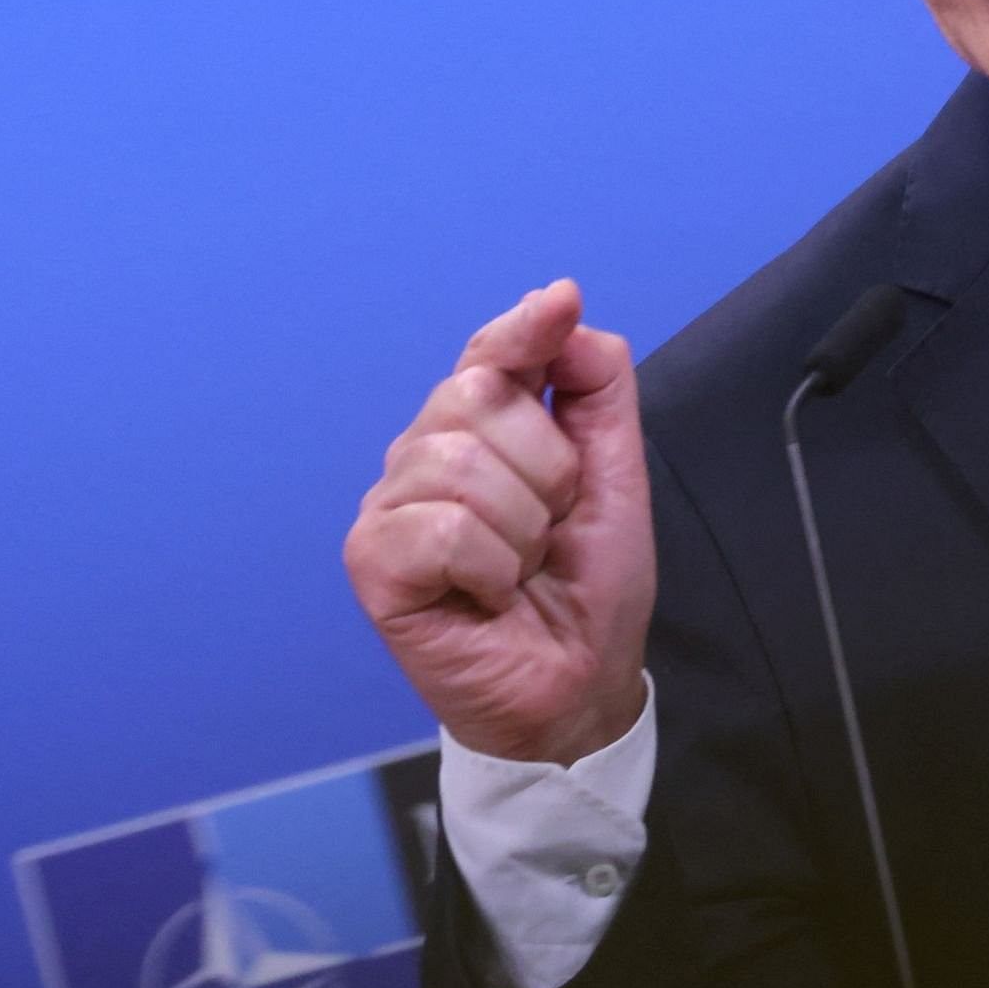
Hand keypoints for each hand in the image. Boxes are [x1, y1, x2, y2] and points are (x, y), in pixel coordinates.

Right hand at [344, 280, 653, 763]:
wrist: (580, 685)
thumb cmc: (587, 589)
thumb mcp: (615, 474)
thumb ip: (594, 386)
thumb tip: (560, 303)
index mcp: (478, 430)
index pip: (490, 352)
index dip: (523, 327)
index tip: (562, 303)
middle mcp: (423, 456)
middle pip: (477, 396)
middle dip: (546, 470)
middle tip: (549, 531)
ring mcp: (390, 506)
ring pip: (462, 465)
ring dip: (521, 531)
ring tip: (519, 571)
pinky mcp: (373, 562)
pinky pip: (441, 527)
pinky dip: (488, 568)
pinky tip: (486, 595)